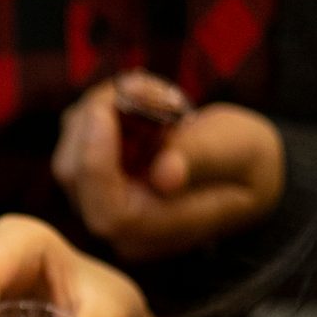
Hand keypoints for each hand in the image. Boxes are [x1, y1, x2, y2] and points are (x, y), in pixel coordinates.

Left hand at [53, 80, 283, 261]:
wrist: (242, 168)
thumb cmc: (246, 162)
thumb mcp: (241, 153)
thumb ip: (203, 160)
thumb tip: (164, 175)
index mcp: (160, 231)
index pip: (110, 213)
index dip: (97, 162)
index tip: (104, 109)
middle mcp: (121, 226)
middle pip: (76, 174)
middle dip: (100, 117)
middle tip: (148, 85)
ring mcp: (102, 201)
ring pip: (70, 149)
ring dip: (103, 106)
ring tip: (157, 91)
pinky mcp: (95, 175)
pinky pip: (76, 135)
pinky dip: (102, 107)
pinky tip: (144, 99)